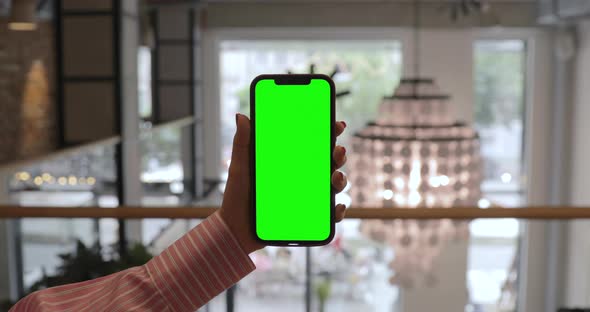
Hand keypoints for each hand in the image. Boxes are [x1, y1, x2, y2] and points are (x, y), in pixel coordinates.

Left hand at [219, 113, 348, 253]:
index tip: (337, 125)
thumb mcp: (240, 167)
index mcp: (290, 161)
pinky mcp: (308, 218)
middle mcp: (302, 177)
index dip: (329, 133)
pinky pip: (329, 215)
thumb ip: (242, 142)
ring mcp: (307, 197)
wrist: (234, 229)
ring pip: (334, 185)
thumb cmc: (237, 196)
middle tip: (337, 151)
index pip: (314, 143)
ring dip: (341, 179)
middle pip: (329, 162)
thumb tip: (241, 116)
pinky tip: (337, 207)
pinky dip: (338, 211)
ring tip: (334, 177)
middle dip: (339, 155)